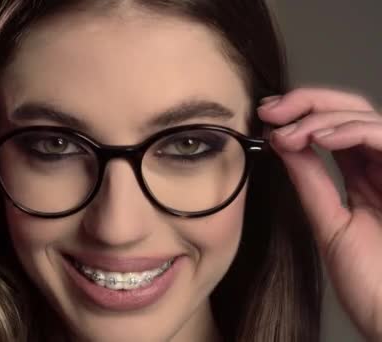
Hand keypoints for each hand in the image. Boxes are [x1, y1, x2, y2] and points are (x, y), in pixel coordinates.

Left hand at [258, 88, 381, 340]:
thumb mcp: (330, 222)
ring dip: (320, 117)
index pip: (334, 129)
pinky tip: (317, 138)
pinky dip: (350, 130)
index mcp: (365, 177)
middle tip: (271, 110)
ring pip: (364, 117)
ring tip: (287, 132)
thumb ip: (311, 181)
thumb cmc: (370, 280)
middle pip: (350, 111)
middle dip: (307, 103)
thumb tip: (283, 144)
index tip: (266, 117)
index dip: (301, 114)